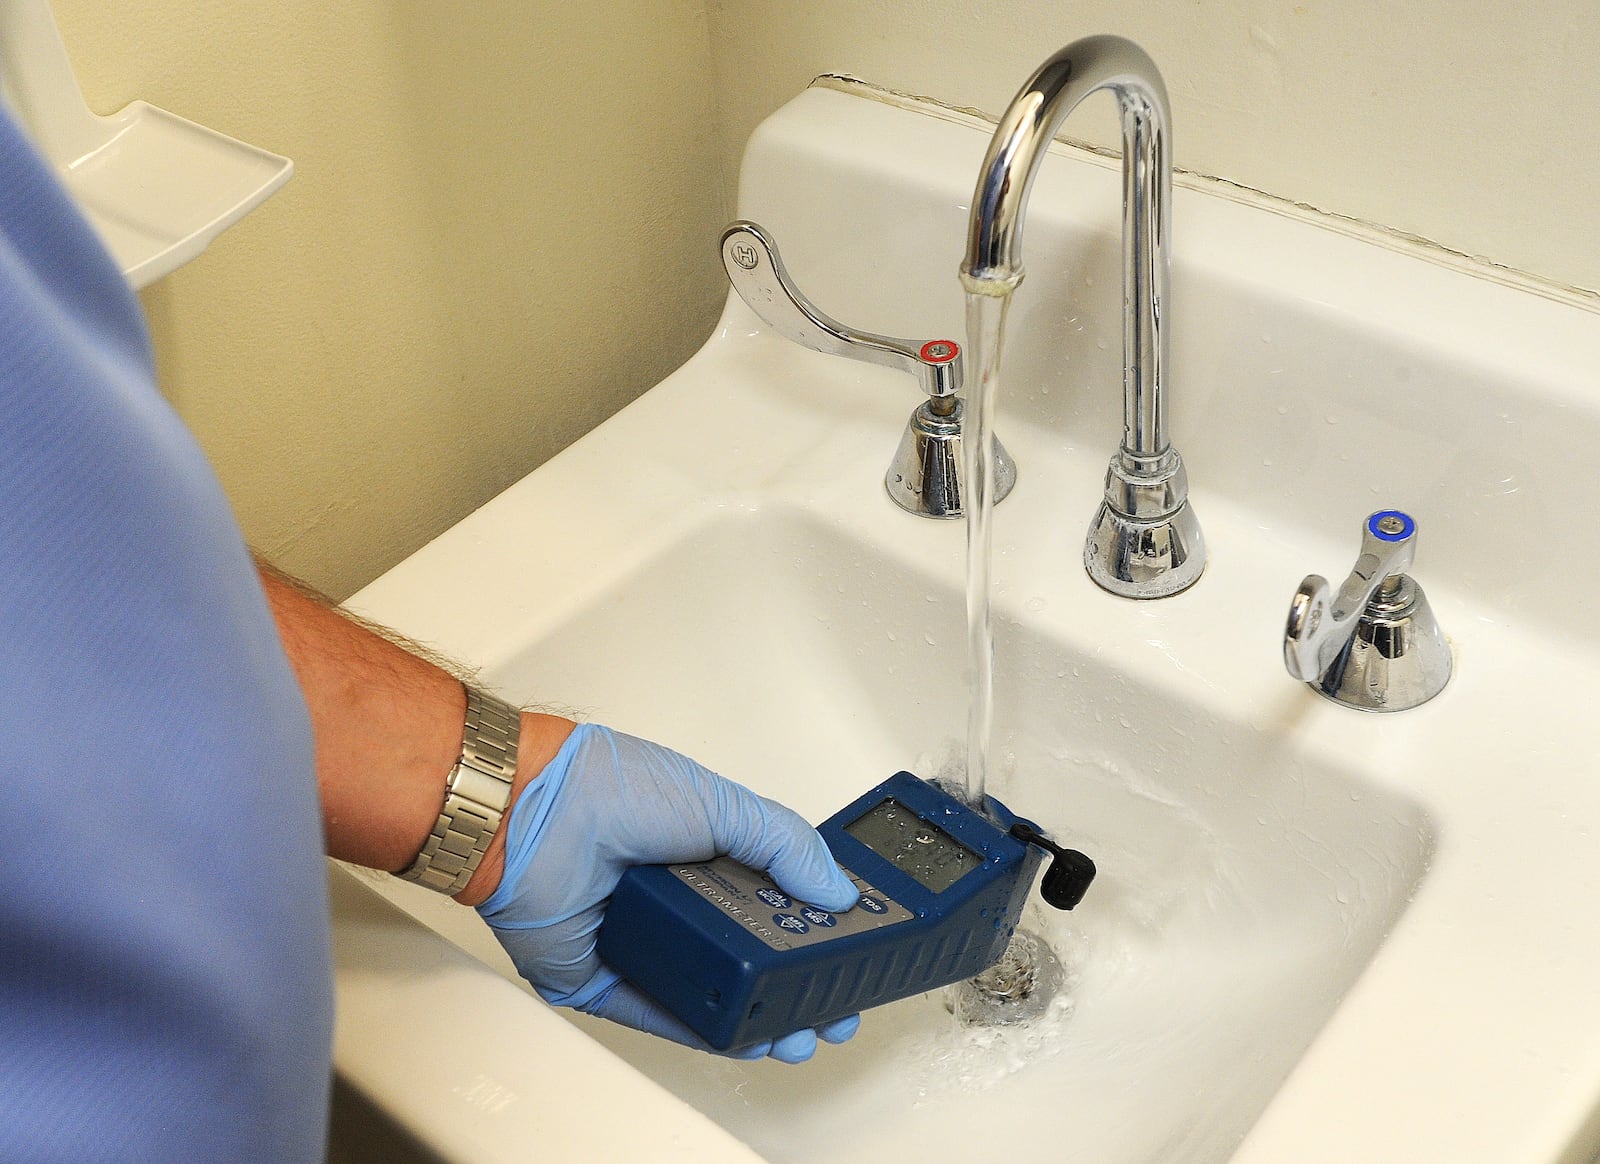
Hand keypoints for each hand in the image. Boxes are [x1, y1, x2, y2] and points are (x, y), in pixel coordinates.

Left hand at [476, 724, 860, 1061]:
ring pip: (707, 996)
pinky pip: (658, 1016)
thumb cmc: (604, 785)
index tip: (850, 953)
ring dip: (755, 1017)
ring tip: (796, 1028)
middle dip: (793, 988)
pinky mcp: (604, 981)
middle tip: (831, 1005)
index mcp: (704, 855)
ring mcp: (641, 944)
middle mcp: (674, 902)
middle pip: (746, 958)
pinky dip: (701, 1031)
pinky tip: (742, 1035)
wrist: (528, 810)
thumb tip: (837, 891)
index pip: (773, 903)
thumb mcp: (719, 801)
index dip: (814, 932)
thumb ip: (784, 843)